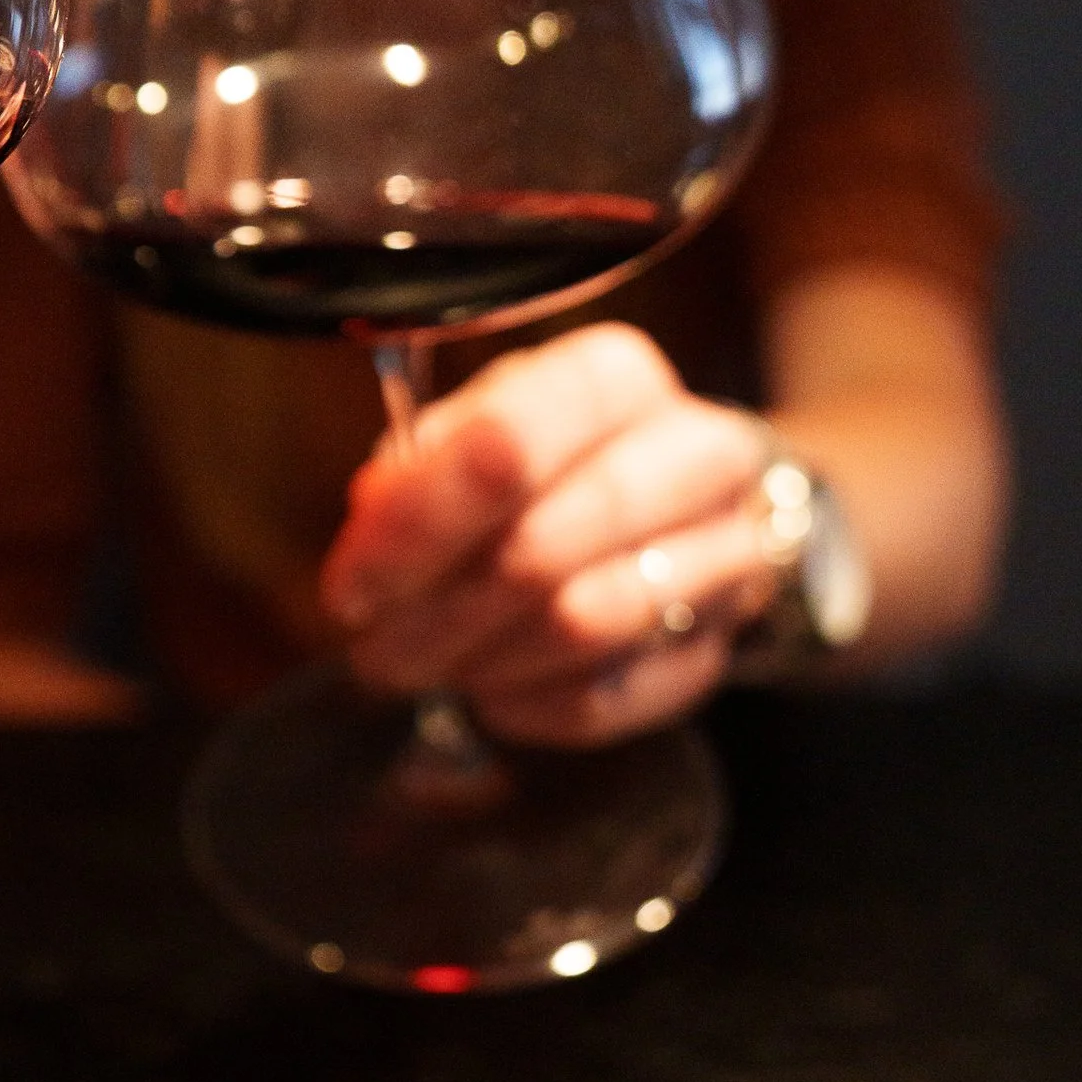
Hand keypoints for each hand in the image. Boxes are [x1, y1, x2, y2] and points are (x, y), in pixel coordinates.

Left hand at [323, 326, 774, 745]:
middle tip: (373, 647)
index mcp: (616, 377)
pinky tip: (491, 693)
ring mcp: (727, 553)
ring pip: (585, 622)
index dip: (419, 523)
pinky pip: (610, 695)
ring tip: (426, 664)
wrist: (678, 506)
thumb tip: (376, 521)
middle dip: (438, 610)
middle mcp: (696, 454)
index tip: (353, 585)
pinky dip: (530, 705)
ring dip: (482, 658)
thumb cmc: (546, 462)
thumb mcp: (472, 432)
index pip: (508, 443)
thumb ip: (417, 471)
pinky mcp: (717, 644)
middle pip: (545, 546)